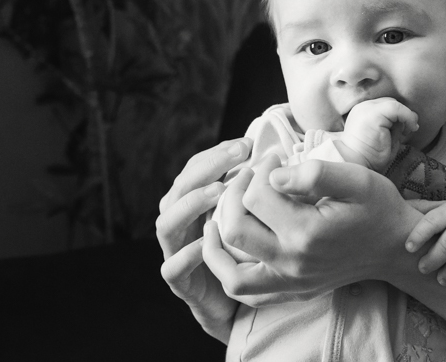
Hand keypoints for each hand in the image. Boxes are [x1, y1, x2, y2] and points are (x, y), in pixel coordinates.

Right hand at [156, 138, 251, 342]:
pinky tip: (210, 241)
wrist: (241, 300)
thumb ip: (256, 188)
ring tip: (218, 191)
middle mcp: (181, 223)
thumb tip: (277, 156)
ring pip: (168, 223)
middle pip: (179, 188)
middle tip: (235, 157)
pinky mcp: (180, 282)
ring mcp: (175, 252)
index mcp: (195, 202)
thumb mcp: (254, 214)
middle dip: (206, 169)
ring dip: (191, 204)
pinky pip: (174, 267)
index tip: (245, 145)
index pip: (196, 168)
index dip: (217, 154)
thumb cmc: (250, 250)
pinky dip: (188, 254)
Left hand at [212, 154, 422, 296]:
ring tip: (221, 213)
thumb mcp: (357, 179)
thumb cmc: (378, 206)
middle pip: (235, 230)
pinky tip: (229, 246)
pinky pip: (245, 292)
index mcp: (307, 233)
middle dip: (233, 195)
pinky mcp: (291, 291)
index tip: (274, 158)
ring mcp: (291, 282)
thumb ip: (315, 173)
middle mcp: (293, 263)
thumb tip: (273, 175)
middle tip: (249, 177)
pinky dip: (228, 271)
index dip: (260, 169)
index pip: (257, 196)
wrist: (395, 246)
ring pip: (231, 271)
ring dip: (218, 241)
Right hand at [337, 97, 418, 169]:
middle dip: (402, 116)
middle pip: (390, 102)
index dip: (399, 116)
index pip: (386, 106)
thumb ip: (395, 125)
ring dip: (404, 117)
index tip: (404, 131)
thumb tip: (412, 117)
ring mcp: (366, 108)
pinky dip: (407, 117)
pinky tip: (407, 131)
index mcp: (364, 113)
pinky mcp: (373, 113)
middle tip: (406, 132)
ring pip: (393, 103)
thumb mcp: (386, 137)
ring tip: (405, 133)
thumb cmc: (370, 156)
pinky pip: (396, 108)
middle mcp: (363, 107)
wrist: (354, 165)